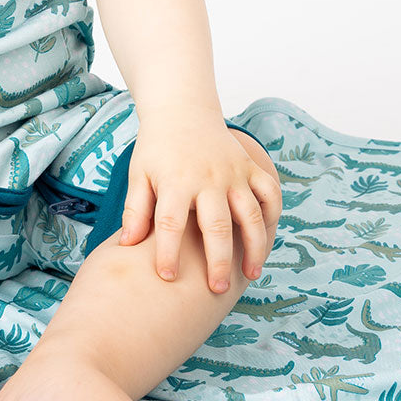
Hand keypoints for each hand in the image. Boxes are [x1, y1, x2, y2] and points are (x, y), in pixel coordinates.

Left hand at [117, 110, 279, 292]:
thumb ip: (136, 209)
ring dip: (254, 247)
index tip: (167, 277)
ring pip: (251, 215)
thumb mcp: (139, 174)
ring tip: (250, 275)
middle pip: (216, 226)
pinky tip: (267, 241)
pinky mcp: (250, 167)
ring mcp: (233, 172)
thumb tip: (127, 245)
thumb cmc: (156, 149)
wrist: (181, 111)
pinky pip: (269, 193)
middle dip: (218, 261)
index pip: (170, 224)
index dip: (168, 252)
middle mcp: (207, 178)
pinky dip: (273, 216)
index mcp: (175, 181)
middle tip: (217, 289)